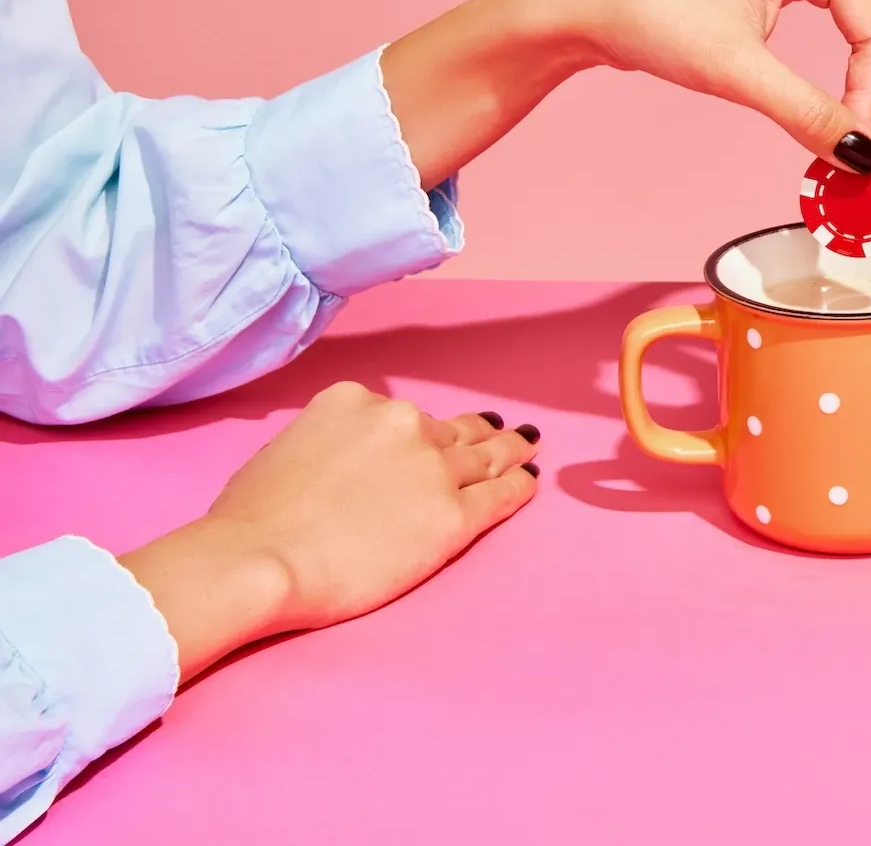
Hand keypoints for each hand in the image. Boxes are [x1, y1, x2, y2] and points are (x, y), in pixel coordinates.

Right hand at [119, 382, 538, 678]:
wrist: (259, 560)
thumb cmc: (250, 519)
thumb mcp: (287, 448)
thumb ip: (331, 443)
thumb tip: (346, 462)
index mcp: (356, 401)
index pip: (403, 416)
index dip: (422, 432)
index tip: (439, 435)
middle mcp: (403, 424)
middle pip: (453, 431)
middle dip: (480, 432)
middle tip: (507, 431)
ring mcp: (433, 469)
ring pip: (485, 457)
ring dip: (509, 453)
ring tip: (527, 448)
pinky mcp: (452, 516)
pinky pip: (498, 496)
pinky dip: (517, 487)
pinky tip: (528, 482)